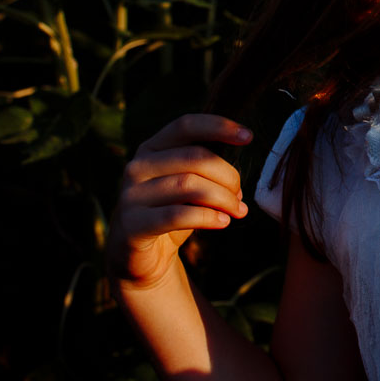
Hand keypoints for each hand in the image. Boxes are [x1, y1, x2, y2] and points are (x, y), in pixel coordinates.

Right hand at [108, 113, 252, 290]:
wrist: (142, 255)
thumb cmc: (172, 210)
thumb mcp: (190, 184)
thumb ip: (208, 170)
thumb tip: (239, 176)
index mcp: (152, 148)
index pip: (186, 125)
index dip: (219, 127)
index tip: (249, 137)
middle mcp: (137, 167)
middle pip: (194, 157)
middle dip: (227, 176)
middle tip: (241, 196)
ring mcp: (130, 195)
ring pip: (189, 185)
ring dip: (223, 198)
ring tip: (238, 211)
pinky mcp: (131, 224)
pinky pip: (177, 215)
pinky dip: (208, 217)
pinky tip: (223, 222)